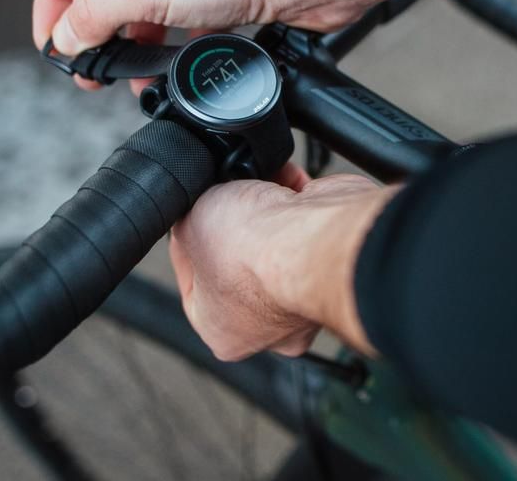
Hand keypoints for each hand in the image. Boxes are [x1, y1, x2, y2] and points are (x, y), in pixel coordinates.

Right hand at [32, 0, 366, 91]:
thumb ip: (92, 15)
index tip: (53, 42)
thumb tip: (67, 37)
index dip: (51, 0)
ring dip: (132, 39)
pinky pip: (178, 7)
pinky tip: (167, 68)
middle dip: (95, 26)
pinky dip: (168, 38)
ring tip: (126, 76)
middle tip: (88, 67)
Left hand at [169, 167, 394, 360]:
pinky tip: (287, 183)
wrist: (318, 236)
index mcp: (225, 334)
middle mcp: (270, 325)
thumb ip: (185, 221)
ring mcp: (304, 294)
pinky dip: (296, 199)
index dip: (187, 241)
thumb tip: (193, 209)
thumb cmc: (254, 250)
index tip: (191, 216)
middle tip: (227, 198)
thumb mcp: (189, 226)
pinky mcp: (331, 259)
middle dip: (235, 221)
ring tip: (260, 186)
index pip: (193, 284)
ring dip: (265, 205)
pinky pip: (304, 223)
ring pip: (273, 238)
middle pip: (238, 257)